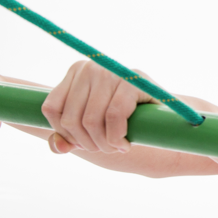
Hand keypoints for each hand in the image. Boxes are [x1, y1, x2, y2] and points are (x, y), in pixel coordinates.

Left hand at [42, 60, 157, 153]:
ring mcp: (111, 72)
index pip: (51, 109)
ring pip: (91, 120)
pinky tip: (125, 145)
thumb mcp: (93, 127)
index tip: (83, 144)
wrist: (165, 114)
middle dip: (88, 144)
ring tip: (116, 148)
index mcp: (75, 72)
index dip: (65, 134)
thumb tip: (59, 147)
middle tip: (105, 149)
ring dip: (103, 145)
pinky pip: (114, 116)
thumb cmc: (125, 120)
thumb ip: (69, 137)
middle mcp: (90, 67)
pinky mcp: (132, 80)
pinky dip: (117, 137)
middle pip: (72, 119)